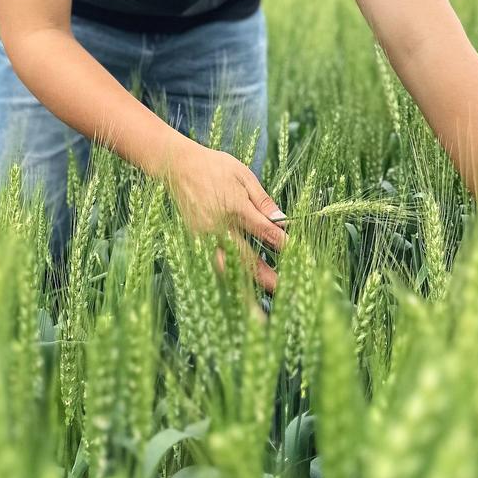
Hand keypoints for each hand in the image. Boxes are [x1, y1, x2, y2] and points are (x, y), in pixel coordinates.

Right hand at [162, 142, 288, 292]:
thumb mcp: (243, 174)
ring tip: (259, 312)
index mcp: (235, 206)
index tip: (300, 257)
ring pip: (226, 270)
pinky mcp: (194, 241)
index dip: (284, 245)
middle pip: (246, 258)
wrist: (177, 165)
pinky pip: (212, 266)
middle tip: (285, 293)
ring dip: (243, 290)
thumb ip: (263, 200)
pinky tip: (235, 295)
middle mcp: (218, 226)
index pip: (265, 231)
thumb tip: (283, 220)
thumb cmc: (214, 166)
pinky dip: (225, 282)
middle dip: (267, 278)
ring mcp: (203, 237)